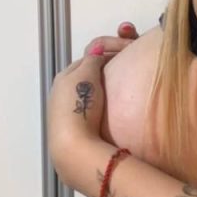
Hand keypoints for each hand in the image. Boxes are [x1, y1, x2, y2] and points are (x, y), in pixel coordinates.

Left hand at [48, 21, 140, 185]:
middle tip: (132, 66)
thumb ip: (93, 59)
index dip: (111, 50)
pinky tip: (121, 107)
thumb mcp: (86, 74)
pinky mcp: (80, 128)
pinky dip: (109, 102)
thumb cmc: (80, 106)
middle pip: (92, 74)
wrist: (75, 147)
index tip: (131, 50)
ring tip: (130, 87)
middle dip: (112, 68)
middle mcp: (64, 92)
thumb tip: (98, 53)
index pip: (90, 56)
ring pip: (96, 91)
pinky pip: (97, 108)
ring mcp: (71, 111)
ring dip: (112, 86)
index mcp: (64, 76)